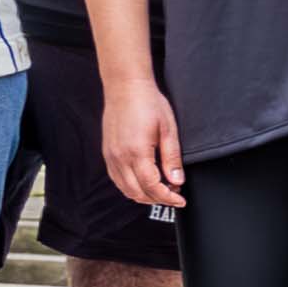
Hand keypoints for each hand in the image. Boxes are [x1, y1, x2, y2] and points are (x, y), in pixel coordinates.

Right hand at [101, 75, 184, 213]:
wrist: (125, 86)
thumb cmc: (148, 103)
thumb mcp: (168, 129)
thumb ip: (172, 158)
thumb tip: (177, 181)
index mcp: (137, 152)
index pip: (152, 186)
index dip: (168, 197)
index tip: (180, 200)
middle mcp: (120, 157)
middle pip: (138, 192)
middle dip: (158, 199)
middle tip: (175, 194)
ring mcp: (111, 156)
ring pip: (126, 189)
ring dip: (144, 196)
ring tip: (162, 190)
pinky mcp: (107, 153)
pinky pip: (117, 179)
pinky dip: (131, 187)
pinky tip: (144, 183)